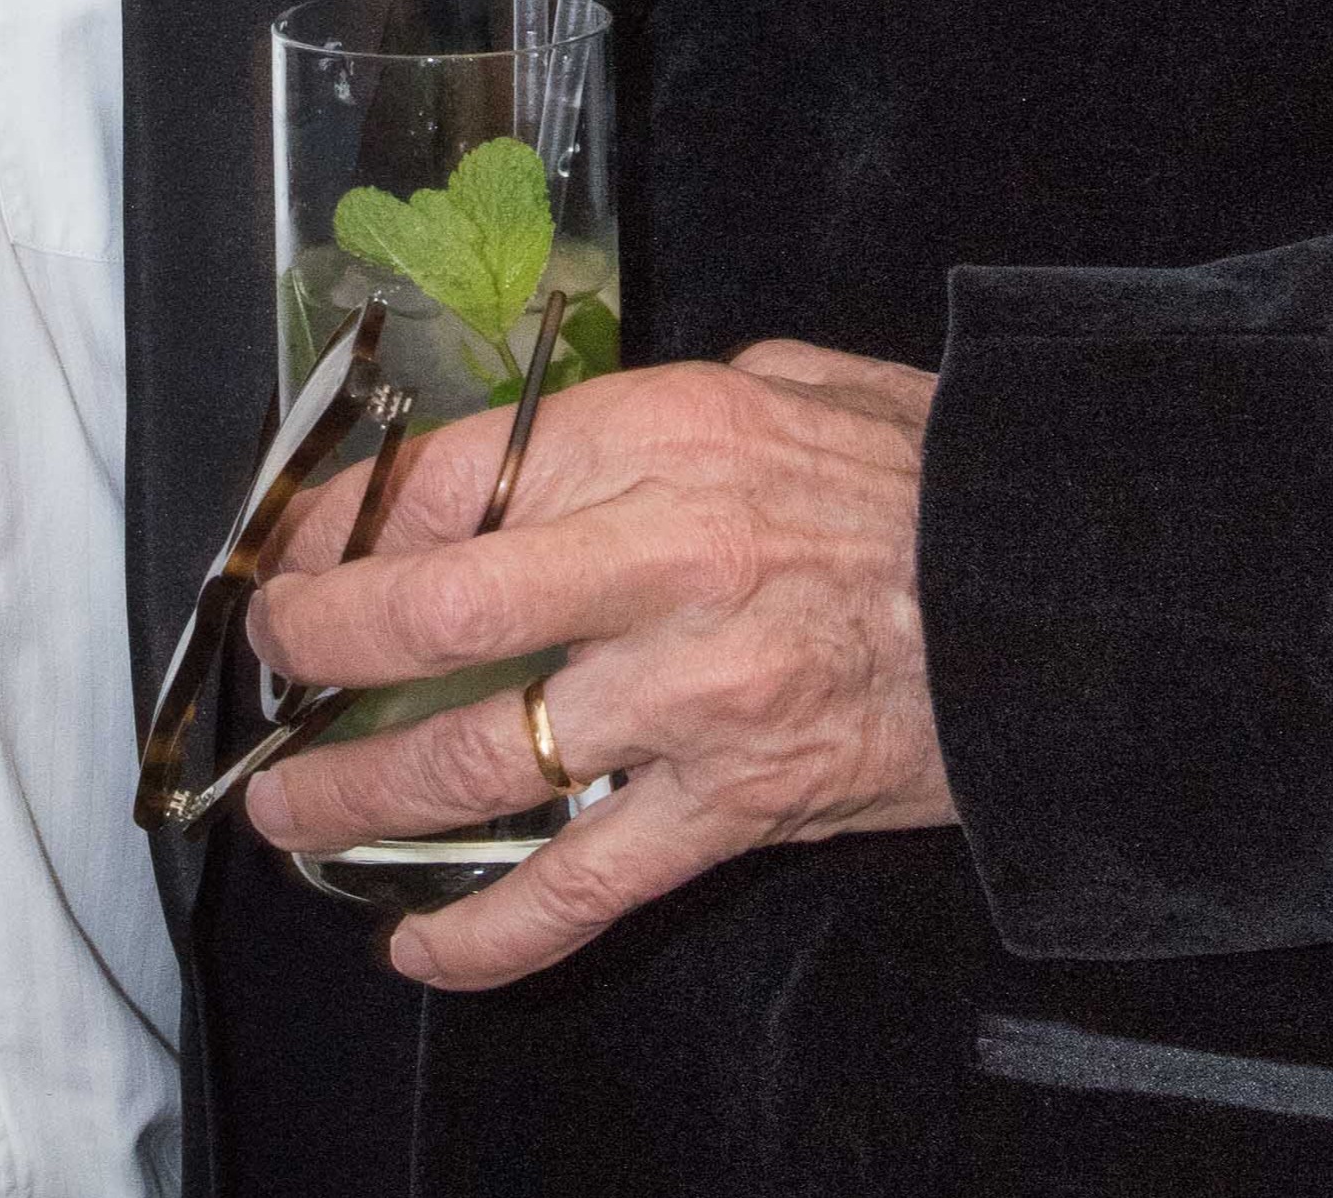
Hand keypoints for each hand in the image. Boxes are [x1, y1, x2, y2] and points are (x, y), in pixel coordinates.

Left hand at [241, 343, 947, 988]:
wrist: (1060, 592)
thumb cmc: (926, 477)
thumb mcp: (787, 381)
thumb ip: (658, 411)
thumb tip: (554, 440)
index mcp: (666, 434)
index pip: (456, 477)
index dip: (352, 521)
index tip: (302, 551)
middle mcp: (661, 561)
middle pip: (433, 614)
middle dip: (319, 647)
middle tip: (273, 665)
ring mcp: (691, 696)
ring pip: (483, 761)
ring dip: (362, 796)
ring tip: (292, 813)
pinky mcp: (735, 805)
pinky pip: (586, 886)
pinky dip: (491, 934)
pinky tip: (421, 950)